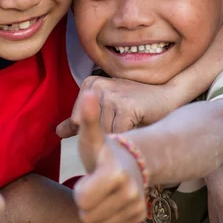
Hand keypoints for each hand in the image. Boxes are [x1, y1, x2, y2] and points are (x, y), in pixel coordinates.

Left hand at [57, 76, 177, 137]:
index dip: (94, 129)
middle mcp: (97, 86)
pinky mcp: (127, 106)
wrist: (165, 97)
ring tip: (130, 125)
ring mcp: (112, 94)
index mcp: (89, 84)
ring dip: (118, 137)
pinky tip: (137, 126)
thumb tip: (57, 132)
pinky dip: (127, 137)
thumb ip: (80, 121)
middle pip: (90, 127)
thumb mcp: (104, 109)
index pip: (78, 121)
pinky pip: (118, 134)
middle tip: (122, 124)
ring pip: (104, 132)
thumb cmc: (133, 105)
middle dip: (106, 135)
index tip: (111, 120)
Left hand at [73, 91, 146, 222]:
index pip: (82, 200)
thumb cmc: (105, 148)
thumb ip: (88, 117)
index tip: (90, 174)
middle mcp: (130, 192)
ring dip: (95, 210)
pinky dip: (105, 217)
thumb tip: (88, 93)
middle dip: (87, 200)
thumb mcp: (93, 135)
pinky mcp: (139, 216)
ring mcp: (136, 205)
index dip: (80, 188)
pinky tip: (110, 199)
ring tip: (103, 190)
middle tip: (96, 182)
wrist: (133, 160)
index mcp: (115, 173)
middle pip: (88, 214)